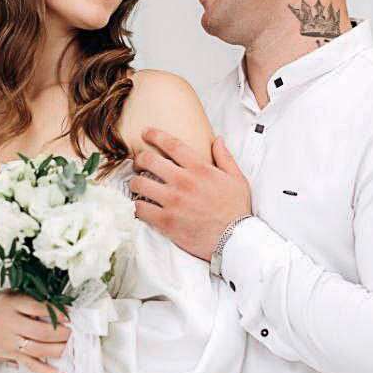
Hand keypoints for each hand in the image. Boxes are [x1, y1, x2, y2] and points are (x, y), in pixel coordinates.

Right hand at [0, 291, 71, 372]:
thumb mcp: (10, 295)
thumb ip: (30, 299)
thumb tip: (58, 305)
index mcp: (12, 305)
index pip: (36, 308)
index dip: (55, 312)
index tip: (69, 315)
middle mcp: (11, 324)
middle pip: (39, 331)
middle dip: (60, 333)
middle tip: (74, 331)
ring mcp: (11, 342)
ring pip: (38, 349)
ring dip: (58, 349)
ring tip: (72, 346)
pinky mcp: (12, 355)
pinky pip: (31, 365)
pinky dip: (47, 371)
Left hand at [129, 128, 251, 259]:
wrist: (235, 240)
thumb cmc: (236, 210)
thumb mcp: (237, 179)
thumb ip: (225, 158)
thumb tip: (218, 140)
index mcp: (200, 169)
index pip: (171, 145)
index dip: (155, 135)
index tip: (145, 132)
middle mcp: (183, 182)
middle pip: (149, 160)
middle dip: (140, 159)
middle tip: (139, 163)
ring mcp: (173, 202)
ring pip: (139, 184)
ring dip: (136, 183)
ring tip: (138, 186)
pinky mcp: (166, 221)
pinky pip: (140, 208)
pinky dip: (137, 206)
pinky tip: (141, 206)